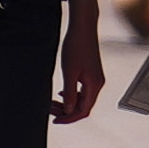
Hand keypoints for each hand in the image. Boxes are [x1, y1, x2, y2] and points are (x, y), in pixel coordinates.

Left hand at [51, 8, 102, 124]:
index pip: (83, 110)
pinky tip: (62, 93)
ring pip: (82, 99)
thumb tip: (69, 110)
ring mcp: (95, 78)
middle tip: (50, 110)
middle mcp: (97, 83)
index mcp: (94, 85)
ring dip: (68, 103)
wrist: (83, 28)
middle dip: (67, 111)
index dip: (69, 118)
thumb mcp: (69, 72)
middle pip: (83, 107)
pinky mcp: (91, 73)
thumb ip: (70, 93)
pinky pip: (82, 91)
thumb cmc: (76, 46)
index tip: (55, 120)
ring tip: (53, 103)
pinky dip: (72, 95)